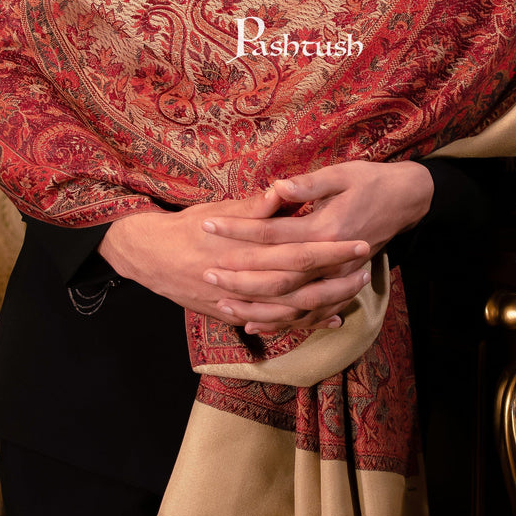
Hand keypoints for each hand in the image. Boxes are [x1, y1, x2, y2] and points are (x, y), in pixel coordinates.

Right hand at [98, 193, 372, 334]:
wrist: (149, 256)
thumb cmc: (186, 227)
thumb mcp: (219, 210)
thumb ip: (255, 207)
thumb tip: (284, 191)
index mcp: (242, 251)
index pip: (296, 251)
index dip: (331, 249)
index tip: (360, 242)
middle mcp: (242, 281)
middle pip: (300, 285)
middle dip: (336, 278)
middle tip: (366, 269)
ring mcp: (237, 304)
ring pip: (290, 310)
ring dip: (325, 302)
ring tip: (354, 291)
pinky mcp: (233, 315)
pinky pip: (274, 324)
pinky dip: (303, 324)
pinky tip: (329, 320)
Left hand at [200, 160, 433, 330]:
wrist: (407, 200)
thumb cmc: (371, 181)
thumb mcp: (342, 173)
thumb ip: (308, 184)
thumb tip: (276, 187)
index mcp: (326, 229)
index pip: (272, 234)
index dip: (238, 231)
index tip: (208, 226)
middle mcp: (331, 260)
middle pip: (277, 277)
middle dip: (239, 276)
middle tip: (207, 272)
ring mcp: (338, 278)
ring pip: (290, 304)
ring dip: (255, 305)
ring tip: (222, 301)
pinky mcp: (341, 286)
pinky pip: (308, 315)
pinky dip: (280, 323)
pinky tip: (253, 325)